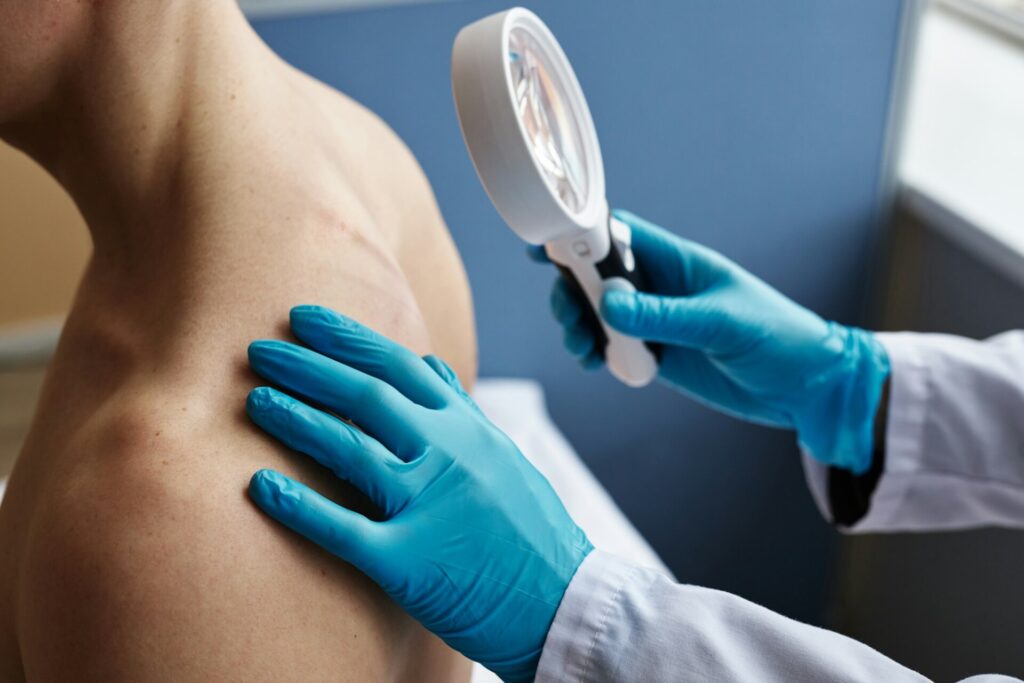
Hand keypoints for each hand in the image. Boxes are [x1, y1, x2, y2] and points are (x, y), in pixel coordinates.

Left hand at [245, 306, 592, 681]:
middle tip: (259, 350)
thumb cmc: (530, 530)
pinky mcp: (412, 561)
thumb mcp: (504, 456)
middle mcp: (452, 456)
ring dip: (297, 420)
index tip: (303, 318)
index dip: (347, 338)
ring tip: (255, 401)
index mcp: (470, 429)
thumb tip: (428, 363)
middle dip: (308, 367)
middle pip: (368, 396)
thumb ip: (461, 410)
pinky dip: (300, 506)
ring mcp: (432, 506)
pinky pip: (346, 528)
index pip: (401, 365)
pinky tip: (261, 487)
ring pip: (352, 449)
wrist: (564, 603)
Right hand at [533, 210, 889, 472]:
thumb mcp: (722, 323)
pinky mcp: (658, 355)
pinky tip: (597, 363)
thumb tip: (610, 306)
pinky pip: (613, 348)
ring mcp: (656, 322)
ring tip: (582, 347)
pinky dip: (597, 354)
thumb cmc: (779, 337)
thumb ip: (664, 316)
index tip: (546, 244)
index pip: (618, 235)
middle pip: (596, 277)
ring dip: (579, 325)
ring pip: (599, 315)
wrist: (807, 388)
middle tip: (569, 314)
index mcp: (678, 262)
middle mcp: (661, 288)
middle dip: (572, 291)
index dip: (579, 234)